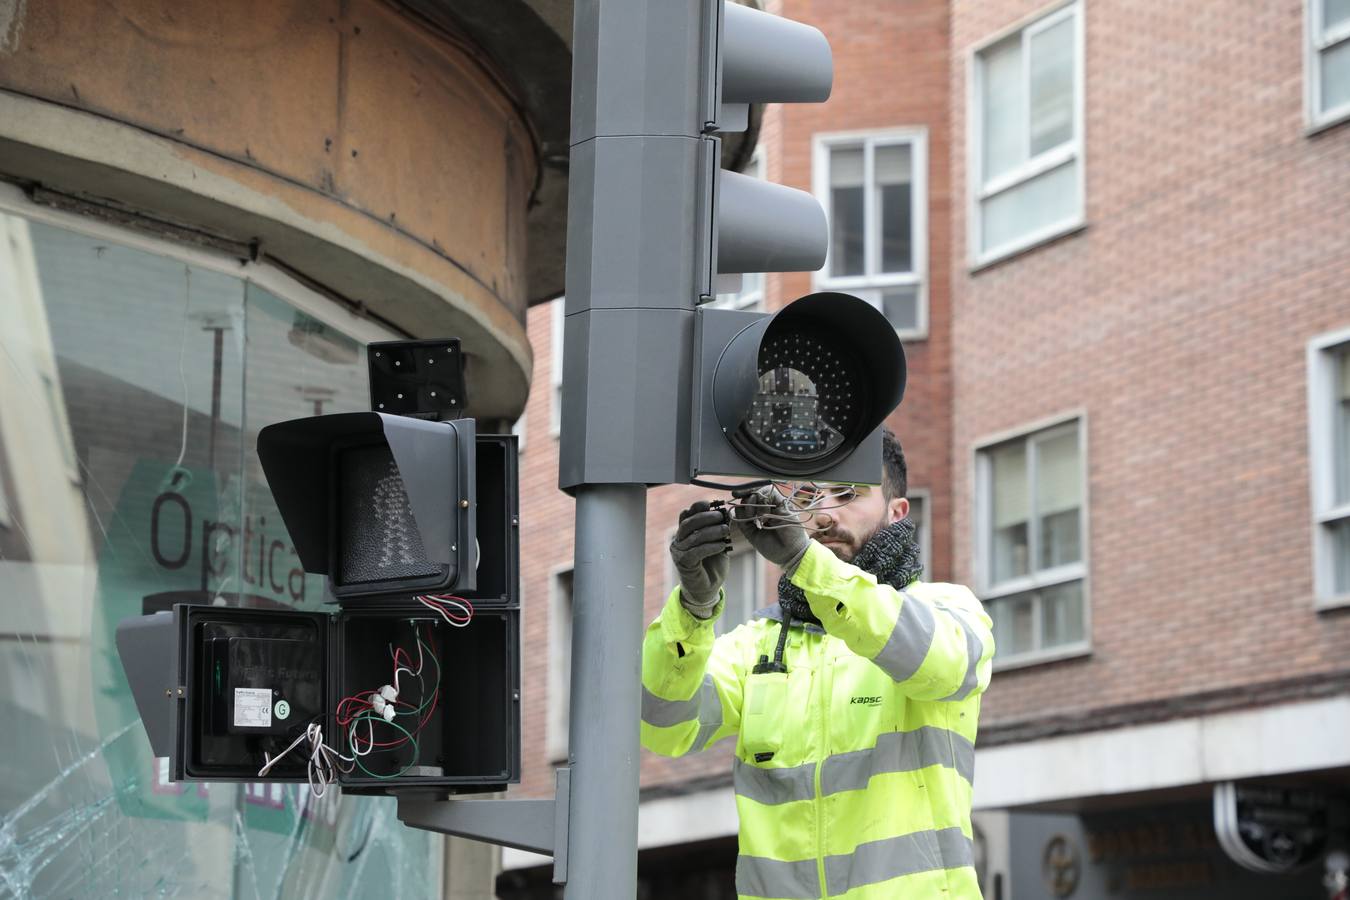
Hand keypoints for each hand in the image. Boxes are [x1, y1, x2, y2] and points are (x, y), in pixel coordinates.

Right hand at [669, 501, 731, 618]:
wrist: (707, 587)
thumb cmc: (712, 564)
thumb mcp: (717, 543)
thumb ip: (719, 530)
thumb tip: (727, 515)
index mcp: (685, 532)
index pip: (687, 514)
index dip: (697, 507)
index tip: (711, 504)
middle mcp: (679, 540)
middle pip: (688, 523)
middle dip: (705, 517)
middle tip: (720, 517)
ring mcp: (679, 552)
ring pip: (693, 537)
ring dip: (711, 532)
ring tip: (725, 531)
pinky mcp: (684, 563)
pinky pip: (696, 552)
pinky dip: (710, 547)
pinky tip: (721, 546)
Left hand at [730, 486, 810, 573]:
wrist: (789, 554)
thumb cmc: (773, 547)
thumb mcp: (752, 534)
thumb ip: (743, 521)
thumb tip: (736, 508)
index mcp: (761, 514)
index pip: (749, 499)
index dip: (741, 496)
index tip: (734, 496)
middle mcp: (769, 507)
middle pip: (753, 493)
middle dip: (745, 500)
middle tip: (748, 515)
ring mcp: (776, 505)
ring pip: (760, 491)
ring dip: (753, 502)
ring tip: (755, 517)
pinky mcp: (783, 504)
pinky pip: (770, 493)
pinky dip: (763, 502)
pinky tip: (763, 515)